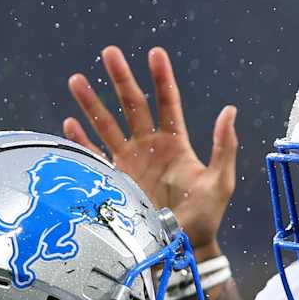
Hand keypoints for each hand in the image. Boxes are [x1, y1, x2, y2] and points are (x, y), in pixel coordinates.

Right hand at [65, 46, 237, 258]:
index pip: (167, 101)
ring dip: (92, 103)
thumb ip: (224, 147)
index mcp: (175, 143)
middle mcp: (149, 147)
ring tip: (76, 80)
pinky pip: (94, 156)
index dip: (161, 77)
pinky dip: (81, 141)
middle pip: (132, 105)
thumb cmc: (205, 216)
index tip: (155, 53)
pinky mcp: (114, 180)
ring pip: (107, 125)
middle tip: (109, 52)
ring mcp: (130, 162)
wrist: (181, 247)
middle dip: (121, 79)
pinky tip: (68, 124)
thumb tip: (230, 110)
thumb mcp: (220, 182)